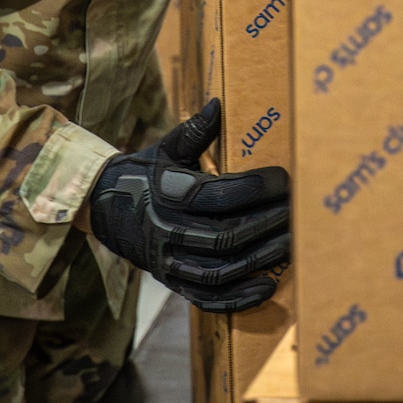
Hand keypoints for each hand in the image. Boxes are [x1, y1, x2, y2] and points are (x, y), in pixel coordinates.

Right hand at [86, 99, 288, 312]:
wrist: (104, 210)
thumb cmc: (144, 175)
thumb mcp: (164, 150)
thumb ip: (193, 132)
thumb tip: (217, 103)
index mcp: (169, 194)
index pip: (221, 195)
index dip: (257, 189)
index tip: (285, 180)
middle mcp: (167, 231)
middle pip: (227, 236)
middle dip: (268, 225)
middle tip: (298, 213)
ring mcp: (169, 261)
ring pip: (221, 270)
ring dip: (261, 260)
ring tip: (292, 245)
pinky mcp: (171, 282)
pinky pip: (207, 298)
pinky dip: (239, 297)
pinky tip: (268, 287)